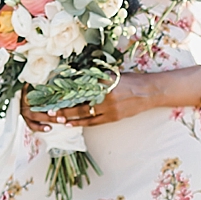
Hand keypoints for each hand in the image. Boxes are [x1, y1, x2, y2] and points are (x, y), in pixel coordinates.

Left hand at [21, 74, 156, 129]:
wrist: (149, 92)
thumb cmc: (131, 80)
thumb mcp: (113, 75)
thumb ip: (96, 78)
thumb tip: (77, 80)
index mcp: (104, 82)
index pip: (81, 88)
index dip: (66, 94)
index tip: (54, 96)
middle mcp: (106, 95)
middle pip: (80, 103)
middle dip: (64, 108)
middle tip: (50, 111)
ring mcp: (110, 108)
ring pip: (85, 114)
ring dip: (70, 117)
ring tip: (57, 119)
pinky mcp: (114, 117)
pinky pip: (95, 122)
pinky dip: (82, 123)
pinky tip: (71, 124)